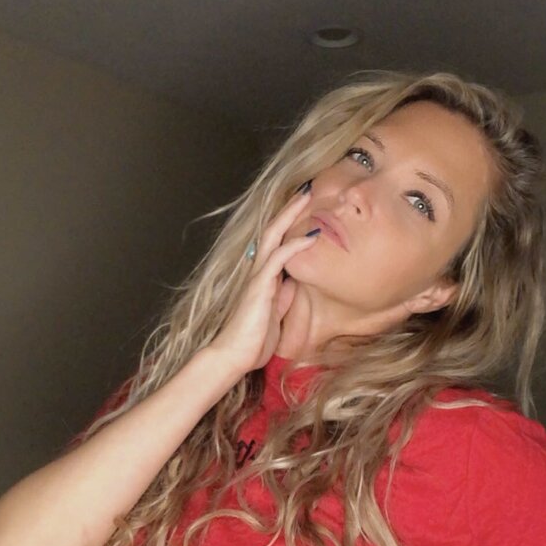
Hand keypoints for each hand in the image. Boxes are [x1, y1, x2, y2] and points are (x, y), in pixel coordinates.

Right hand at [209, 187, 319, 373]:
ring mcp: (257, 276)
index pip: (276, 242)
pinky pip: (279, 258)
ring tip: (307, 197)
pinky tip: (311, 235)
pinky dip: (296, 244)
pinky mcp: (260, 286)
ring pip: (273, 235)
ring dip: (291, 215)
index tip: (304, 206)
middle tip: (306, 188)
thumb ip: (283, 297)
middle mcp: (258, 271)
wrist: (234, 356)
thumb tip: (293, 283)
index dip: (290, 223)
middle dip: (290, 208)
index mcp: (262, 277)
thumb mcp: (275, 315)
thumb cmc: (253, 340)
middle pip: (273, 230)